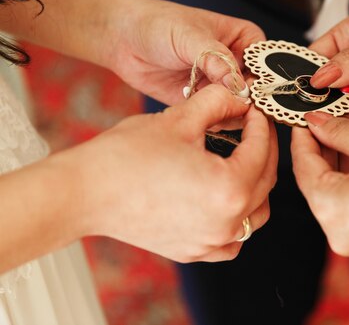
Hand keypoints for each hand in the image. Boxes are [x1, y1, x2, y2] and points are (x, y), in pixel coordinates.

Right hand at [60, 85, 277, 262]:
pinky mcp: (194, 252)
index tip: (255, 110)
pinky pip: (232, 239)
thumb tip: (240, 97)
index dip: (261, 124)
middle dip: (263, 150)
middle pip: (264, 182)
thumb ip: (220, 103)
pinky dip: (237, 219)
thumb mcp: (180, 118)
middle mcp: (226, 224)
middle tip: (253, 128)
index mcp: (229, 190)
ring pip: (255, 214)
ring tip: (243, 159)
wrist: (84, 193)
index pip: (262, 151)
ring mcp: (210, 243)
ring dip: (256, 185)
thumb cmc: (127, 156)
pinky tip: (226, 198)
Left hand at [108, 0, 264, 105]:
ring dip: (230, 114)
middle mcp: (237, 63)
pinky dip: (214, 122)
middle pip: (256, 90)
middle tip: (234, 110)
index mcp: (244, 39)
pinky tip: (200, 117)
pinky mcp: (203, 101)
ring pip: (240, 107)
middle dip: (247, 103)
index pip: (266, 64)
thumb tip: (239, 85)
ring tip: (212, 110)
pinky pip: (218, 117)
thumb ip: (217, 60)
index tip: (254, 94)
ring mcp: (221, 84)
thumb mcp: (191, 37)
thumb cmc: (159, 24)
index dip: (264, 81)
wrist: (123, 39)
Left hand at [292, 112, 348, 261]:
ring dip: (339, 165)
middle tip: (327, 121)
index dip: (302, 139)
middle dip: (322, 150)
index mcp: (333, 211)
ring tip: (348, 134)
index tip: (304, 119)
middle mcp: (339, 234)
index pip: (303, 168)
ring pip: (336, 195)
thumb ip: (341, 132)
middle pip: (318, 184)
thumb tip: (317, 122)